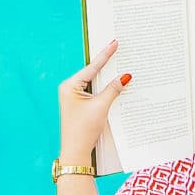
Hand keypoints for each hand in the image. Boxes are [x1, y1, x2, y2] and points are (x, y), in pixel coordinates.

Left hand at [59, 39, 129, 158]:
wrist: (75, 151)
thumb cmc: (83, 130)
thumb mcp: (101, 107)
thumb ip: (113, 89)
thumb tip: (125, 76)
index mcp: (70, 86)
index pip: (92, 67)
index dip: (105, 55)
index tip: (114, 43)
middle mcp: (69, 89)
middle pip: (93, 73)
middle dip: (107, 64)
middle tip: (118, 49)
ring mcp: (74, 97)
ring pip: (95, 82)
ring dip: (107, 78)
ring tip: (119, 65)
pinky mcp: (79, 105)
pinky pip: (94, 92)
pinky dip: (105, 89)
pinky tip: (115, 85)